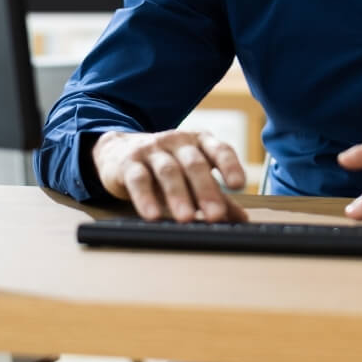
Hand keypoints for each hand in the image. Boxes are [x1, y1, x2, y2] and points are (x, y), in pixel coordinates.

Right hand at [91, 129, 248, 222]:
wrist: (119, 151)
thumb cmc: (165, 164)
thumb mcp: (191, 175)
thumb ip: (216, 194)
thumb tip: (242, 219)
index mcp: (199, 142)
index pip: (219, 149)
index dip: (230, 165)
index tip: (239, 185)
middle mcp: (178, 141)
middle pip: (194, 163)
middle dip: (206, 189)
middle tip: (216, 215)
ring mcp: (153, 149)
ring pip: (168, 170)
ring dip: (178, 195)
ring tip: (186, 218)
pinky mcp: (129, 162)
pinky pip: (139, 179)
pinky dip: (145, 198)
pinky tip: (152, 215)